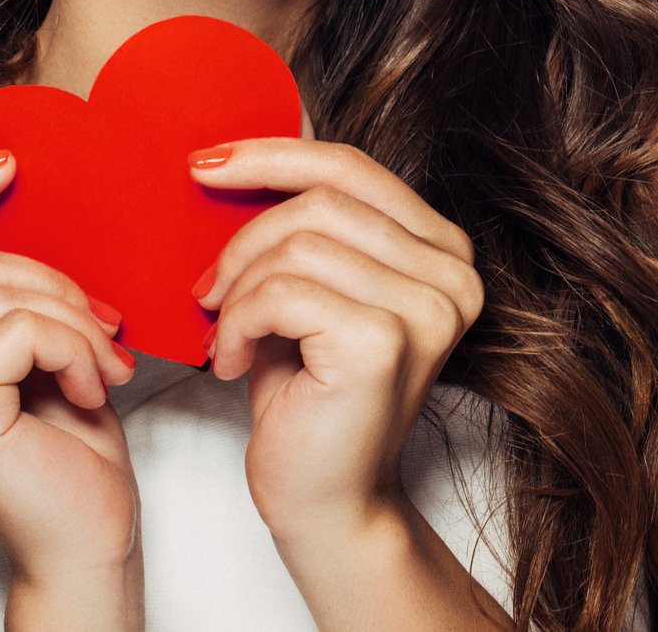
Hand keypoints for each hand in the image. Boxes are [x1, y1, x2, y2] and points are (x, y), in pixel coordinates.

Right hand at [0, 150, 143, 589]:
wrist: (88, 535)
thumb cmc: (68, 445)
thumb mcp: (31, 343)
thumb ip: (3, 288)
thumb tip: (19, 194)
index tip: (6, 164)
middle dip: (53, 284)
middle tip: (103, 330)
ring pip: (0, 292)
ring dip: (75, 320)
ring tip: (101, 364)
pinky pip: (21, 328)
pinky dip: (75, 346)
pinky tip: (91, 387)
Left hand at [187, 139, 485, 544]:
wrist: (326, 503)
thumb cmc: (311, 400)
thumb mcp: (313, 291)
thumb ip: (305, 227)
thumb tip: (237, 154)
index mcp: (443, 250)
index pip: (352, 168)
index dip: (273, 155)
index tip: (205, 163)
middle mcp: (452, 274)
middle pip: (321, 200)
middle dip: (244, 240)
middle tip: (207, 290)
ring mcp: (426, 307)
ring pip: (297, 243)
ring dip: (239, 289)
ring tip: (227, 333)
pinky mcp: (383, 341)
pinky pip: (283, 291)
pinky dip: (240, 322)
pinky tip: (233, 360)